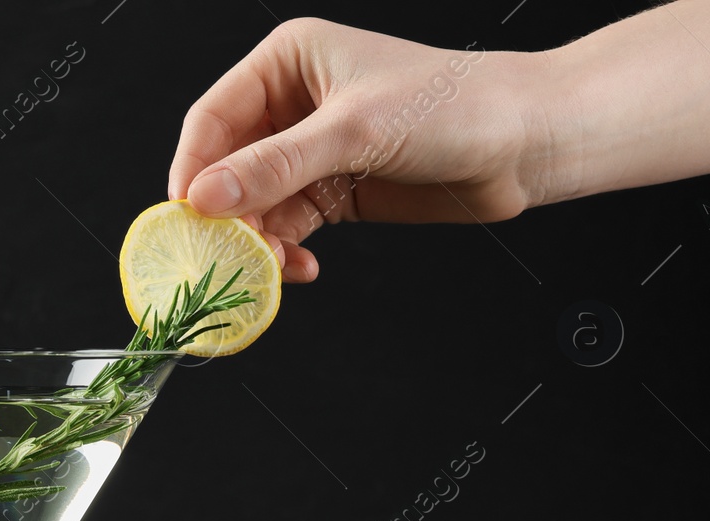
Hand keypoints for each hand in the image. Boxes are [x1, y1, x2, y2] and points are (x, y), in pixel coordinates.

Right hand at [168, 19, 545, 281]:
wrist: (525, 143)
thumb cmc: (454, 108)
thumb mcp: (354, 131)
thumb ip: (275, 166)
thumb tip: (205, 196)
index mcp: (287, 62)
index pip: (213, 118)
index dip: (193, 169)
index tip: (184, 216)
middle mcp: (292, 103)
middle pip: (227, 167)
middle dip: (226, 214)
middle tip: (225, 254)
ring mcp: (311, 150)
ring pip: (254, 203)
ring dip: (256, 241)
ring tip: (269, 268)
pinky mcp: (332, 191)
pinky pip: (286, 226)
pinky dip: (284, 252)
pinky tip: (297, 268)